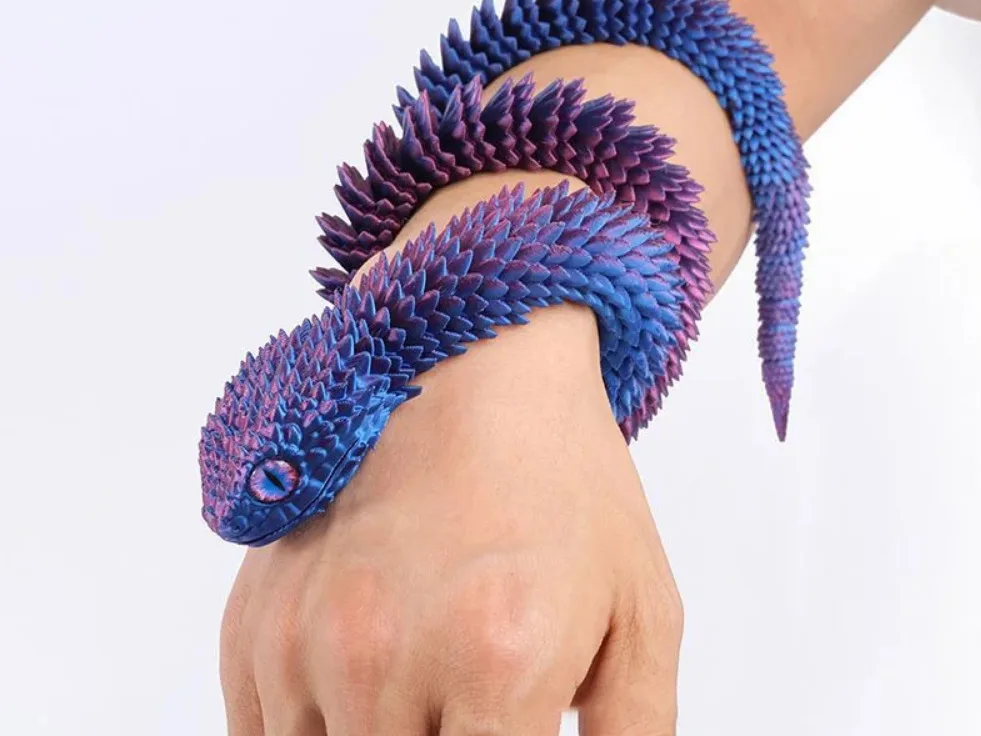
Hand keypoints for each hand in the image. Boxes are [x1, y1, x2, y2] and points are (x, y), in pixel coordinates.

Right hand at [219, 303, 683, 734]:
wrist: (474, 369)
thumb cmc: (564, 482)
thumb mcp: (640, 612)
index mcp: (497, 661)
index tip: (500, 729)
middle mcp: (383, 656)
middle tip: (464, 705)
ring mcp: (303, 639)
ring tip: (425, 691)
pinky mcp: (253, 621)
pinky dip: (315, 735)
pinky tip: (368, 683)